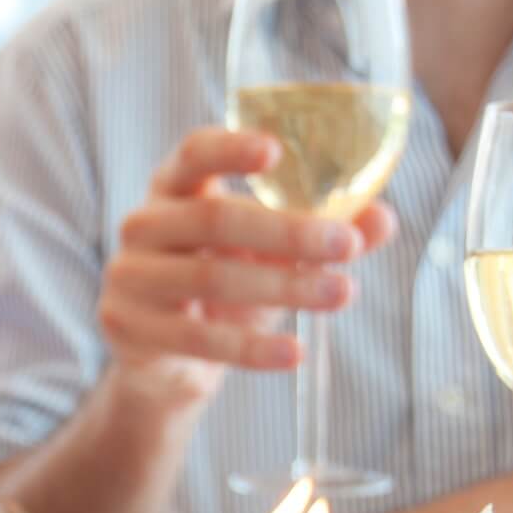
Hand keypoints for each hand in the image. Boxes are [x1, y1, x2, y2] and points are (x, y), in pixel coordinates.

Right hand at [97, 127, 396, 403]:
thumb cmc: (222, 289)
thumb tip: (383, 220)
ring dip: (284, 286)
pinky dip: (251, 348)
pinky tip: (295, 353)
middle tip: (348, 246)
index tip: (276, 150)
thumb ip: (321, 233)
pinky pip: (197, 337)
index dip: (230, 149)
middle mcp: (142, 225)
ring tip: (341, 294)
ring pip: (211, 277)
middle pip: (214, 219)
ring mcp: (129, 277)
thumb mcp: (271, 257)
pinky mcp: (129, 328)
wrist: (167, 363)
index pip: (194, 155)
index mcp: (174, 189)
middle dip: (288, 232)